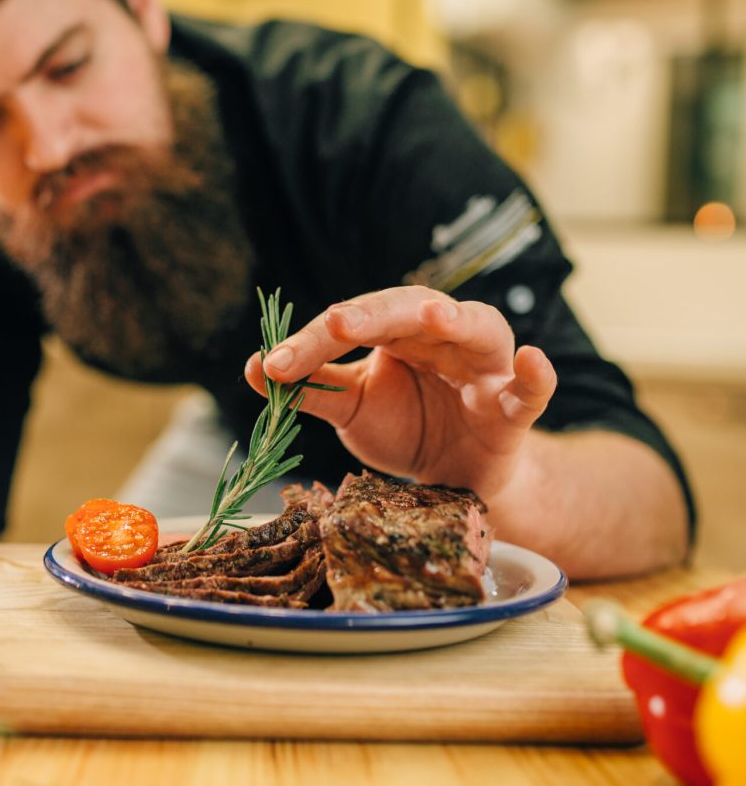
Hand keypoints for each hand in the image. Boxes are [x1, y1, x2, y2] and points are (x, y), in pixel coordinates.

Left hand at [243, 286, 556, 501]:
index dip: (314, 342)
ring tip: (432, 316)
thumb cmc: (405, 426)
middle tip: (336, 322)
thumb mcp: (351, 407)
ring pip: (477, 330)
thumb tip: (251, 368)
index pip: (356, 322)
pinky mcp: (513, 410)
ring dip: (456, 320)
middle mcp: (443, 338)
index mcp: (400, 333)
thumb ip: (311, 387)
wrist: (452, 476)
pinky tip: (531, 360)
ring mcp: (482, 369)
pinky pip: (531, 390)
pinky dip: (535, 375)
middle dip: (374, 313)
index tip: (273, 365)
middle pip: (412, 309)